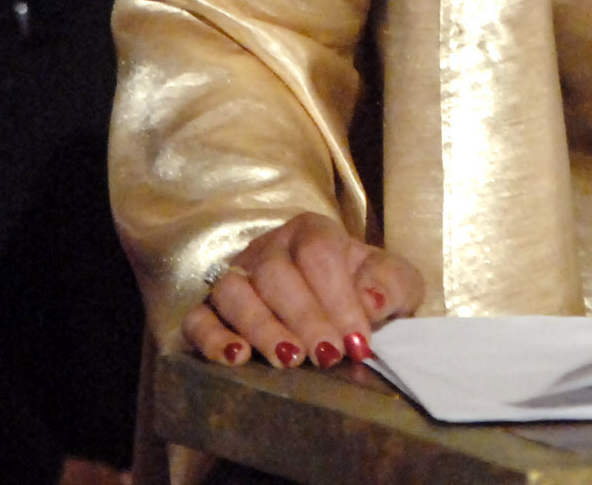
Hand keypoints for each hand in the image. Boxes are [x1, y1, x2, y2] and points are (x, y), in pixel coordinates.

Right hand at [186, 213, 424, 370]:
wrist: (338, 311)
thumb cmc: (364, 291)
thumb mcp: (394, 283)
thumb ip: (391, 284)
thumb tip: (372, 300)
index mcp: (313, 231)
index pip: (318, 253)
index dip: (338, 297)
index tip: (358, 341)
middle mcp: (268, 248)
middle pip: (275, 273)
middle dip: (304, 318)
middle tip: (327, 356)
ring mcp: (235, 277)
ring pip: (234, 292)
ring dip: (261, 328)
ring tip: (288, 360)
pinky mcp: (210, 311)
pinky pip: (197, 319)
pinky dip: (212, 339)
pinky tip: (236, 358)